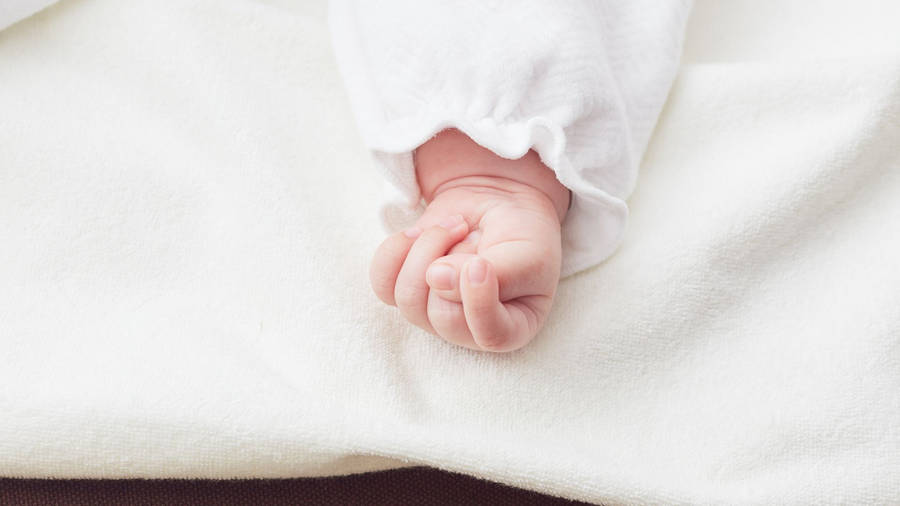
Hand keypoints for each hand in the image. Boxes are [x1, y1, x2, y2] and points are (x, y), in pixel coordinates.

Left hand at [370, 175, 563, 351]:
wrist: (495, 204)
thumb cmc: (523, 235)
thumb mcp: (526, 254)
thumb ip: (495, 275)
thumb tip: (435, 279)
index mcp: (511, 329)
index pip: (491, 336)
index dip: (480, 302)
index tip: (481, 262)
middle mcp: (468, 329)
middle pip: (440, 315)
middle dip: (451, 261)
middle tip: (471, 233)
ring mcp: (432, 312)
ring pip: (408, 298)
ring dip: (427, 249)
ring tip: (454, 227)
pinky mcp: (405, 288)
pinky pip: (382, 282)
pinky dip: (396, 249)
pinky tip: (418, 233)